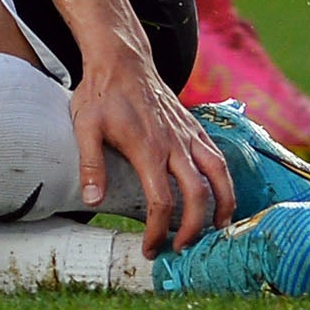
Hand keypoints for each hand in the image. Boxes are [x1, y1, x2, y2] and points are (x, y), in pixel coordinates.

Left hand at [70, 49, 234, 254]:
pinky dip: (225, 180)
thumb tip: (93, 202)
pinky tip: (220, 196)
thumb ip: (90, 164)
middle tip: (182, 249)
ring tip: (218, 230)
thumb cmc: (100, 95)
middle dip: (193, 228)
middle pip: (197, 194)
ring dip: (223, 206)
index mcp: (147, 148)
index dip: (157, 230)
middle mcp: (174, 144)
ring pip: (219, 175)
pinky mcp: (195, 127)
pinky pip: (218, 157)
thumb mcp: (84, 126)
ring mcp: (188, 134)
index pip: (161, 201)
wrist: (122, 60)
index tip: (150, 249)